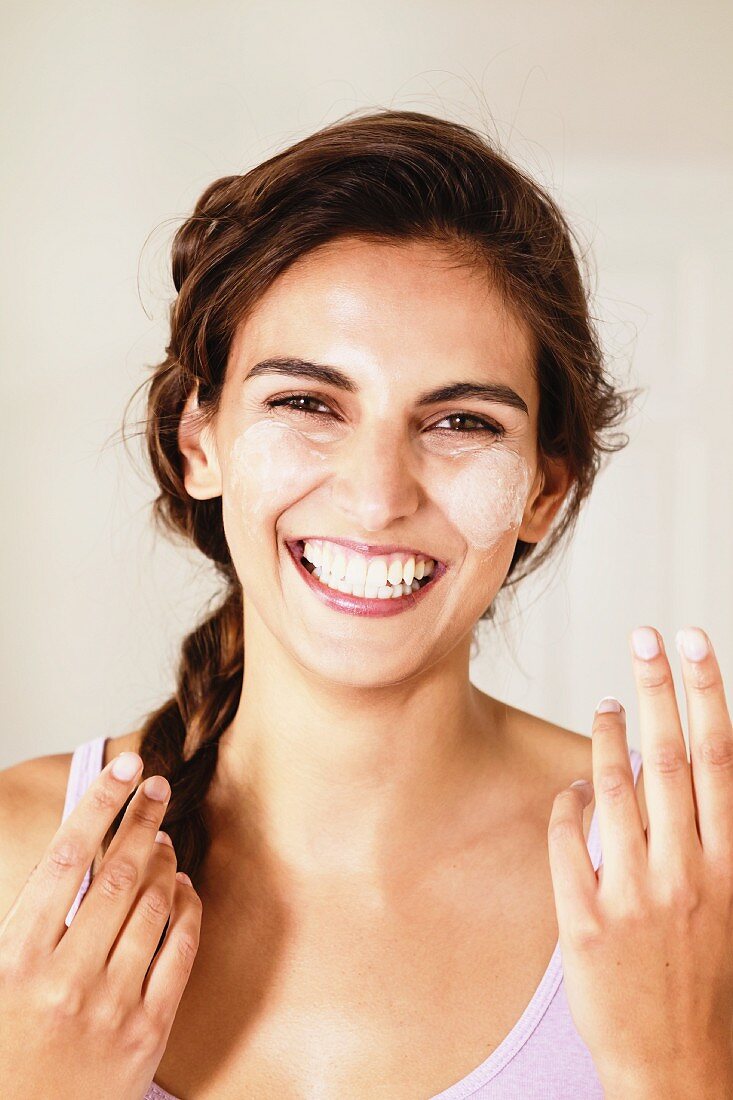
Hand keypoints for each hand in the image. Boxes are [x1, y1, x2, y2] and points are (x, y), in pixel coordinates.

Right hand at [0, 752, 201, 1099]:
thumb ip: (34, 919)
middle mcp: (66, 977)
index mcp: (17, 958)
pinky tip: (181, 889)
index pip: (66, 858)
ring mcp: (111, 1005)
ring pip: (153, 906)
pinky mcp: (148, 1030)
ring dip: (163, 862)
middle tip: (159, 785)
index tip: (125, 765)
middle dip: (142, 818)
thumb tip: (74, 850)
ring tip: (163, 837)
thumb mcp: (0, 979)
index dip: (99, 802)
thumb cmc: (7, 1047)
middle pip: (117, 873)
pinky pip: (179, 952)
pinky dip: (185, 910)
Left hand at [547, 625, 732, 1097]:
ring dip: (609, 738)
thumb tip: (684, 777)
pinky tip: (568, 787)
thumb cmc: (706, 986)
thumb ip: (709, 843)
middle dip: (659, 690)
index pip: (718, 761)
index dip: (707, 695)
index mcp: (727, 865)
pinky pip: (568, 846)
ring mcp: (635, 897)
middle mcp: (686, 873)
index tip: (696, 645)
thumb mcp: (728, 907)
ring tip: (606, 700)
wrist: (680, 1073)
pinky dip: (567, 807)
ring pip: (618, 793)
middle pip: (670, 760)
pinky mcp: (586, 924)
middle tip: (646, 636)